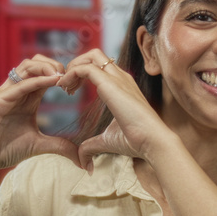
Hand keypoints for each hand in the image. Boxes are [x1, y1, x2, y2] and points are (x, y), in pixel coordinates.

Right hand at [0, 55, 80, 188]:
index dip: (63, 74)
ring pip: (27, 65)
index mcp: (27, 97)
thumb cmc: (4, 149)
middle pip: (37, 62)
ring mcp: (7, 92)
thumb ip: (60, 146)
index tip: (78, 84)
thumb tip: (82, 159)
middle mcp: (18, 90)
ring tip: (62, 75)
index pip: (46, 74)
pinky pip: (20, 83)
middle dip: (56, 64)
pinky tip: (54, 80)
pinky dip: (38, 79)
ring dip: (47, 66)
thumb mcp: (39, 145)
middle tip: (71, 77)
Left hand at [57, 49, 170, 170]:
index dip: (81, 74)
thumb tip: (82, 160)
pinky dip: (71, 73)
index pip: (100, 67)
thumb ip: (92, 146)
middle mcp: (120, 78)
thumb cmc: (136, 141)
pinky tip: (65, 88)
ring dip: (73, 67)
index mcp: (122, 86)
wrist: (152, 141)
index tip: (70, 92)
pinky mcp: (111, 84)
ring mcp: (117, 78)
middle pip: (95, 55)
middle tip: (65, 85)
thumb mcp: (108, 141)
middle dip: (76, 64)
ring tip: (63, 86)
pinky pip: (86, 68)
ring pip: (91, 56)